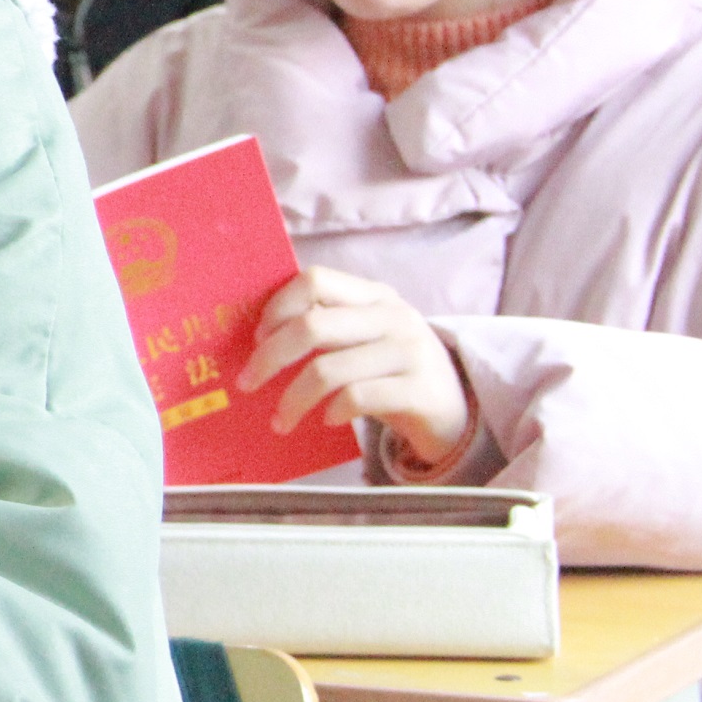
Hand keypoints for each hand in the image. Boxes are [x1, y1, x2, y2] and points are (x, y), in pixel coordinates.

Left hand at [242, 265, 473, 471]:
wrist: (454, 412)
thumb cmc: (390, 373)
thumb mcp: (362, 339)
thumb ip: (325, 328)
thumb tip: (257, 338)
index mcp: (374, 295)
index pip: (315, 280)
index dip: (277, 308)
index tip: (257, 340)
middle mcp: (394, 316)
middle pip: (312, 326)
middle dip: (268, 357)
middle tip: (247, 383)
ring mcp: (410, 352)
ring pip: (328, 369)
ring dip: (293, 400)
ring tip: (281, 421)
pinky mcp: (419, 391)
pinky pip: (357, 398)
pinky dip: (332, 412)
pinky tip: (327, 420)